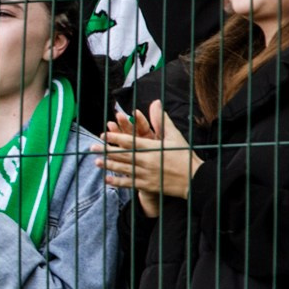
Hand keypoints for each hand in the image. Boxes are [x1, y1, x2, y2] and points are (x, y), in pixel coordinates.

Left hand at [99, 102, 203, 216]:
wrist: (195, 179)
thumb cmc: (185, 156)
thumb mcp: (174, 136)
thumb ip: (162, 120)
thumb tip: (156, 103)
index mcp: (153, 148)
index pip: (130, 141)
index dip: (115, 137)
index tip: (104, 134)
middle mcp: (147, 161)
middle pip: (122, 155)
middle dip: (107, 151)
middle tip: (93, 147)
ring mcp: (146, 174)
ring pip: (123, 169)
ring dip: (109, 165)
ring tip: (97, 161)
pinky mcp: (147, 185)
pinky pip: (129, 183)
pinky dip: (117, 181)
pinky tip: (106, 179)